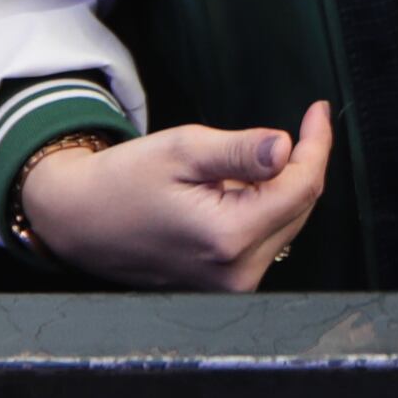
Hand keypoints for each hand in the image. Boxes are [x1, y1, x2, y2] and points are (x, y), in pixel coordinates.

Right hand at [15, 104, 332, 290]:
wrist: (80, 221)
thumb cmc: (123, 182)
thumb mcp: (182, 150)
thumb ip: (240, 151)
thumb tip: (286, 147)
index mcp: (228, 237)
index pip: (301, 187)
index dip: (316, 145)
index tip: (318, 111)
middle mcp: (237, 273)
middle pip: (299, 208)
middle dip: (302, 163)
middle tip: (298, 124)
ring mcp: (231, 285)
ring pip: (286, 223)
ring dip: (280, 187)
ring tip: (241, 164)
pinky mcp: (224, 286)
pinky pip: (264, 238)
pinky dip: (262, 207)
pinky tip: (233, 190)